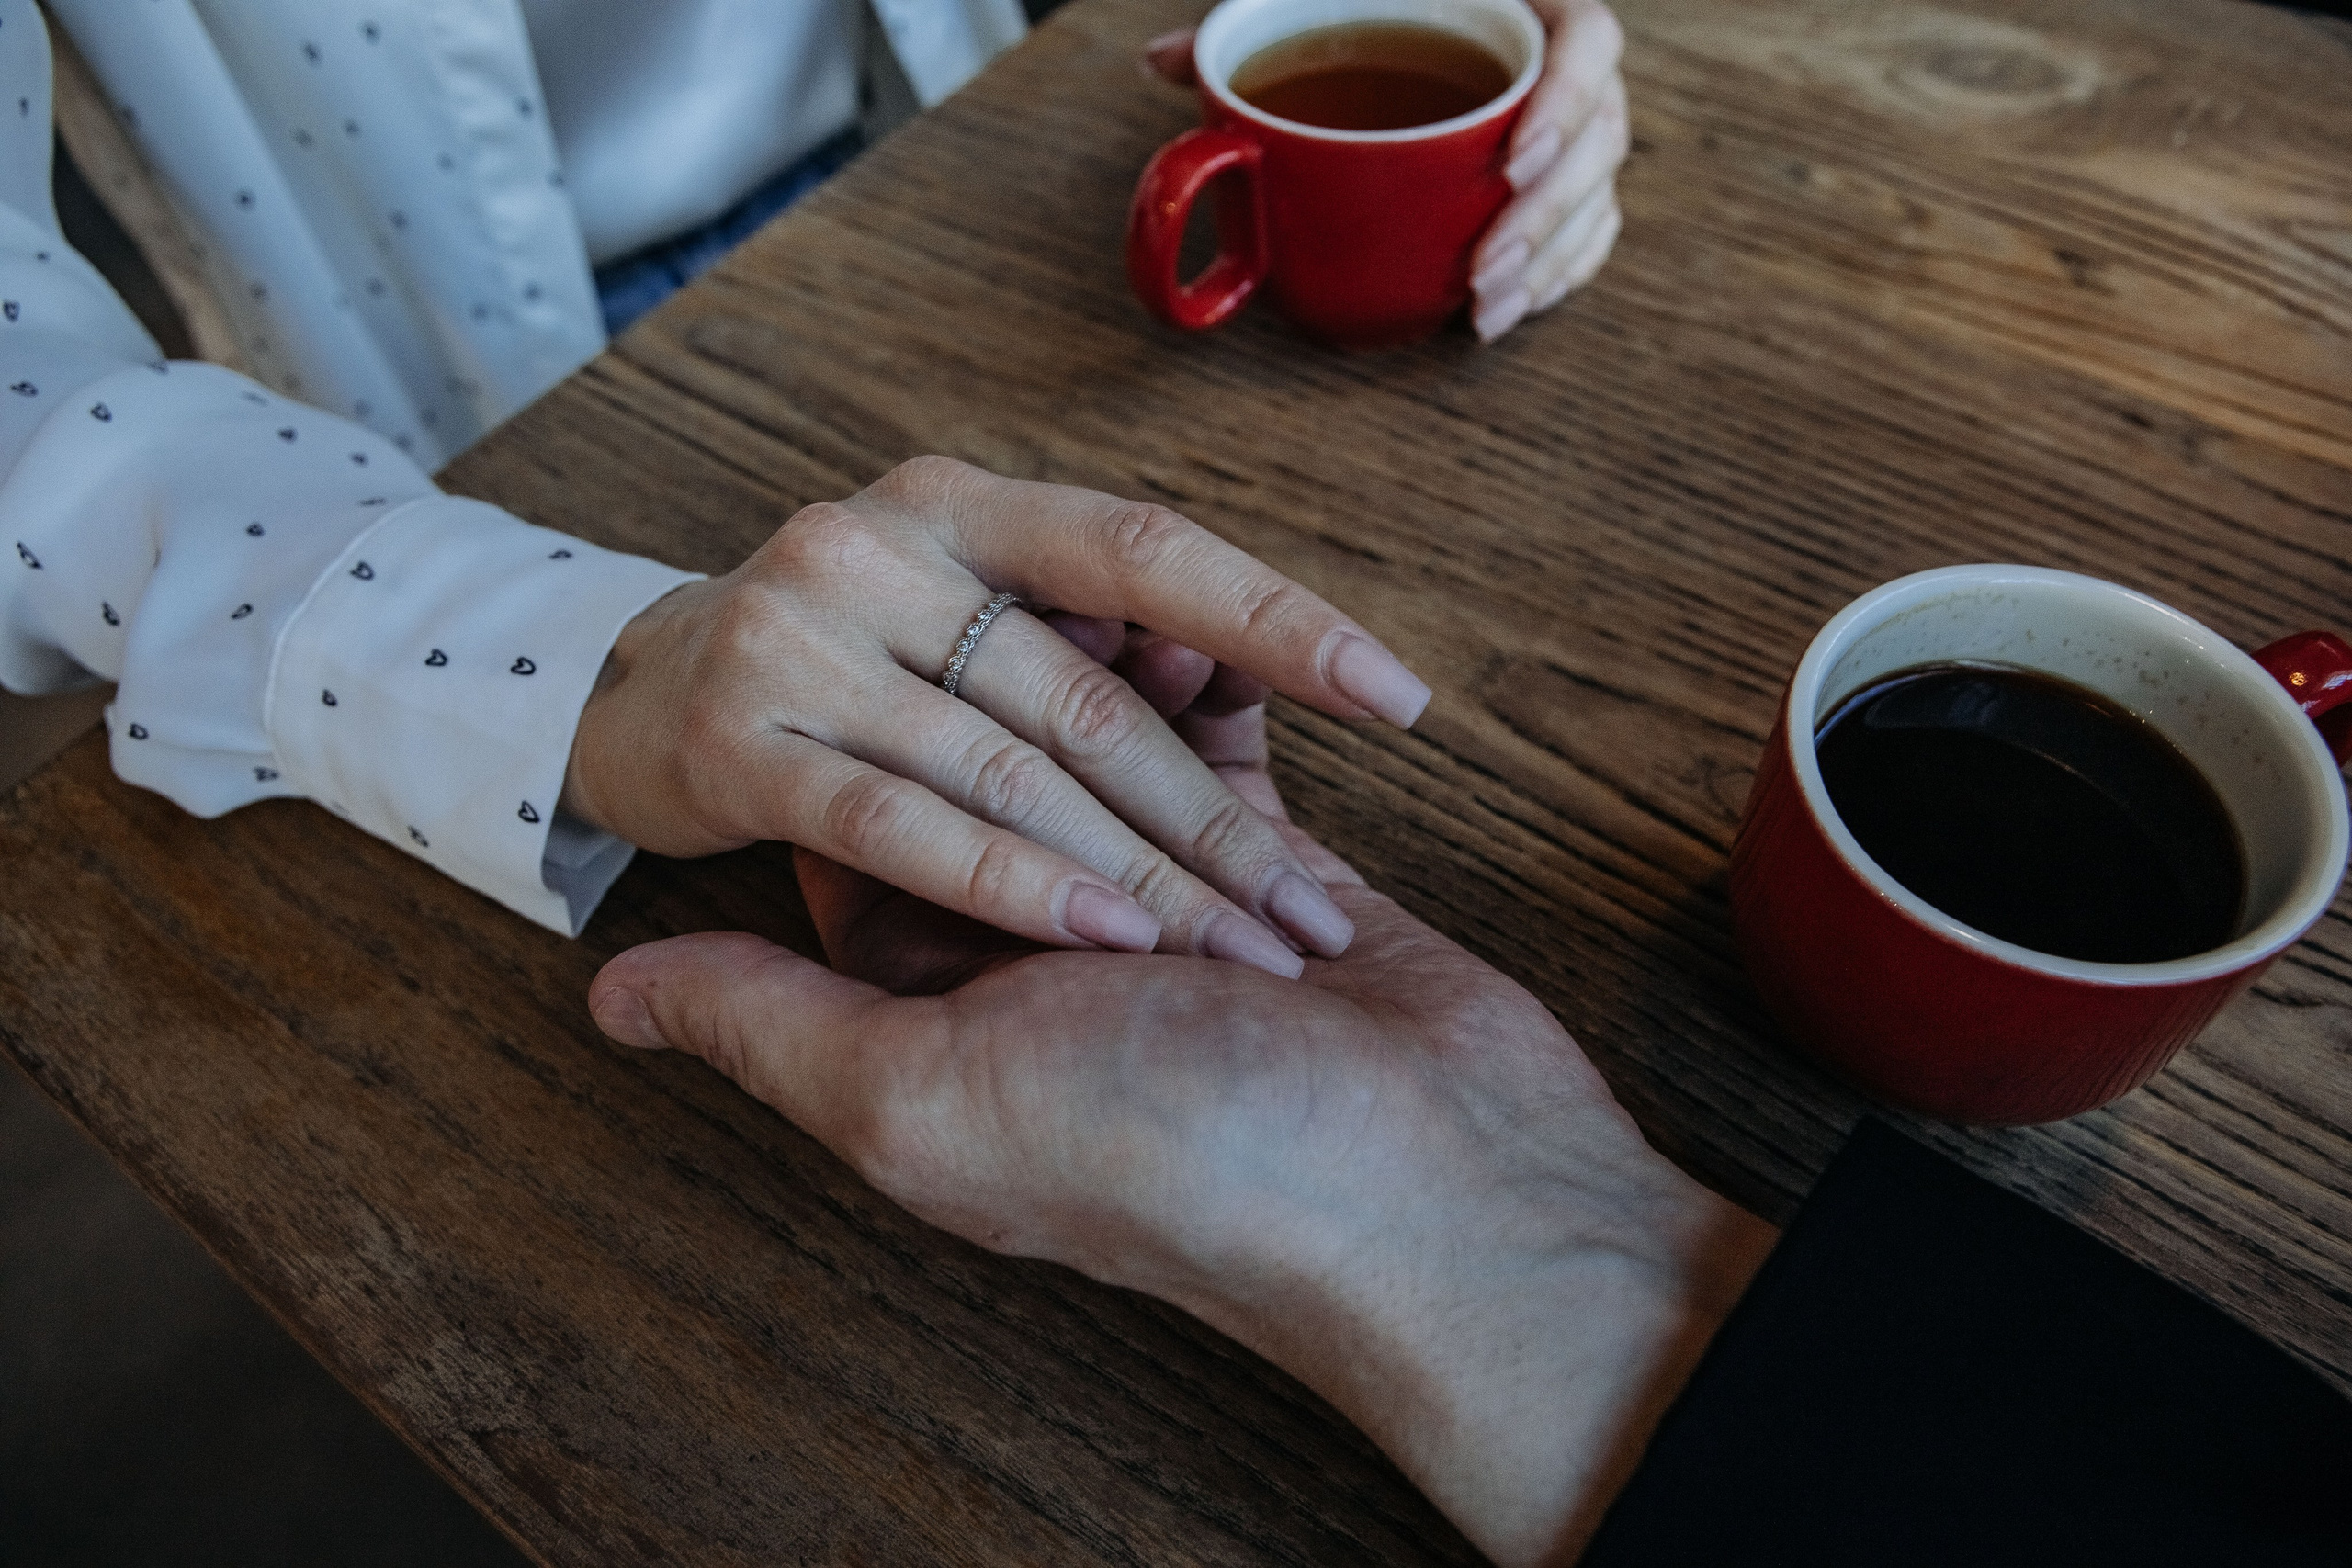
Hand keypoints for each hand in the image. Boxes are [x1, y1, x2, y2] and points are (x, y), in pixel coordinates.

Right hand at [562, 456, 1430, 976]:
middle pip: (1091, 691)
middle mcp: (881, 542)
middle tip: (1312, 915)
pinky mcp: (735, 738)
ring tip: (1242, 953)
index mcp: (965, 504)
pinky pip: (898, 821)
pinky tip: (1102, 934)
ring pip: (1010, 764)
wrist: (627, 697)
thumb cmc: (847, 670)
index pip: (1151, 549)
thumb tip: (1238, 688)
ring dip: (1139, 872)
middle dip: (1216, 820)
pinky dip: (1007, 883)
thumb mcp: (961, 618)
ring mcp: (800, 632)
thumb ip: (1074, 640)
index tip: (1401, 698)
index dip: (1281, 620)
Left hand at [587, 701, 1775, 1566]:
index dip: (863, 747)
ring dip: (1110, 668)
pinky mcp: (1273, 867)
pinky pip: (1221, 740)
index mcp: (942, 1014)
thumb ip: (772, 1018)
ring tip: (1106, 595)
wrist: (1430, 1187)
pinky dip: (1215, 679)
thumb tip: (609, 1001)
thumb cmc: (1172, 1157)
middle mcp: (1044, 955)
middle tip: (992, 598)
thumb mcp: (923, 1099)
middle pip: (986, 766)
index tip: (861, 662)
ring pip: (1104, 737)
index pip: (861, 841)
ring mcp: (1165, 905)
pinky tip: (1201, 632)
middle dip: (1003, 695)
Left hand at [1141, 1, 1629, 344]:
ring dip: (1546, 262)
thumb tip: (1161, 62)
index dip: (1565, 100)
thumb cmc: (1377, 13)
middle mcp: (1567, 70)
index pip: (1589, 42)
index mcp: (1527, 10)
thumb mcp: (1325, 3)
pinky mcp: (1572, 186)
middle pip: (1600, 139)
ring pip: (1595, 198)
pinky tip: (1504, 311)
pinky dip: (1555, 278)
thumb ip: (1252, 31)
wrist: (1422, 27)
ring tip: (1484, 305)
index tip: (1510, 160)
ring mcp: (1578, 133)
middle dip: (1545, 215)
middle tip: (1483, 264)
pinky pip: (1589, 236)